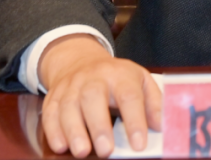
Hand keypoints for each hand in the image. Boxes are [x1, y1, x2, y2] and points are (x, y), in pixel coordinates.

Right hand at [39, 34, 162, 157]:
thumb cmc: (117, 78)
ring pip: (68, 105)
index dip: (135, 120)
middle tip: (106, 150)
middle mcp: (94, 78)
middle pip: (93, 97)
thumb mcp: (141, 81)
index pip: (129, 95)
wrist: (80, 60)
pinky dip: (53, 130)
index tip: (139, 144)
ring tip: (82, 151)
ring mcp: (71, 86)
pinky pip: (50, 112)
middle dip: (99, 125)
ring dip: (73, 130)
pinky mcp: (54, 96)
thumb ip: (154, 103)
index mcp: (120, 74)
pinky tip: (61, 146)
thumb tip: (161, 126)